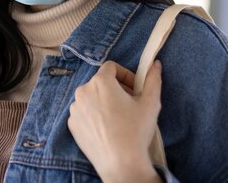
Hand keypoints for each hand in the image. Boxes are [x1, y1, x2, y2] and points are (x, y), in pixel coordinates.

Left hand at [67, 60, 162, 182]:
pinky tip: (106, 128)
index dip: (125, 75)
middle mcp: (83, 91)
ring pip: (91, 97)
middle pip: (100, 82)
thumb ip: (152, 80)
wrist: (120, 163)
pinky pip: (84, 112)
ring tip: (118, 118)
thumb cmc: (136, 131)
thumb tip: (155, 64)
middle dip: (115, 89)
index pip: (111, 67)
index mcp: (100, 82)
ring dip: (103, 101)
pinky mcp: (72, 123)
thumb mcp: (150, 103)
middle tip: (129, 104)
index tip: (134, 89)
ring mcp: (75, 108)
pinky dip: (94, 115)